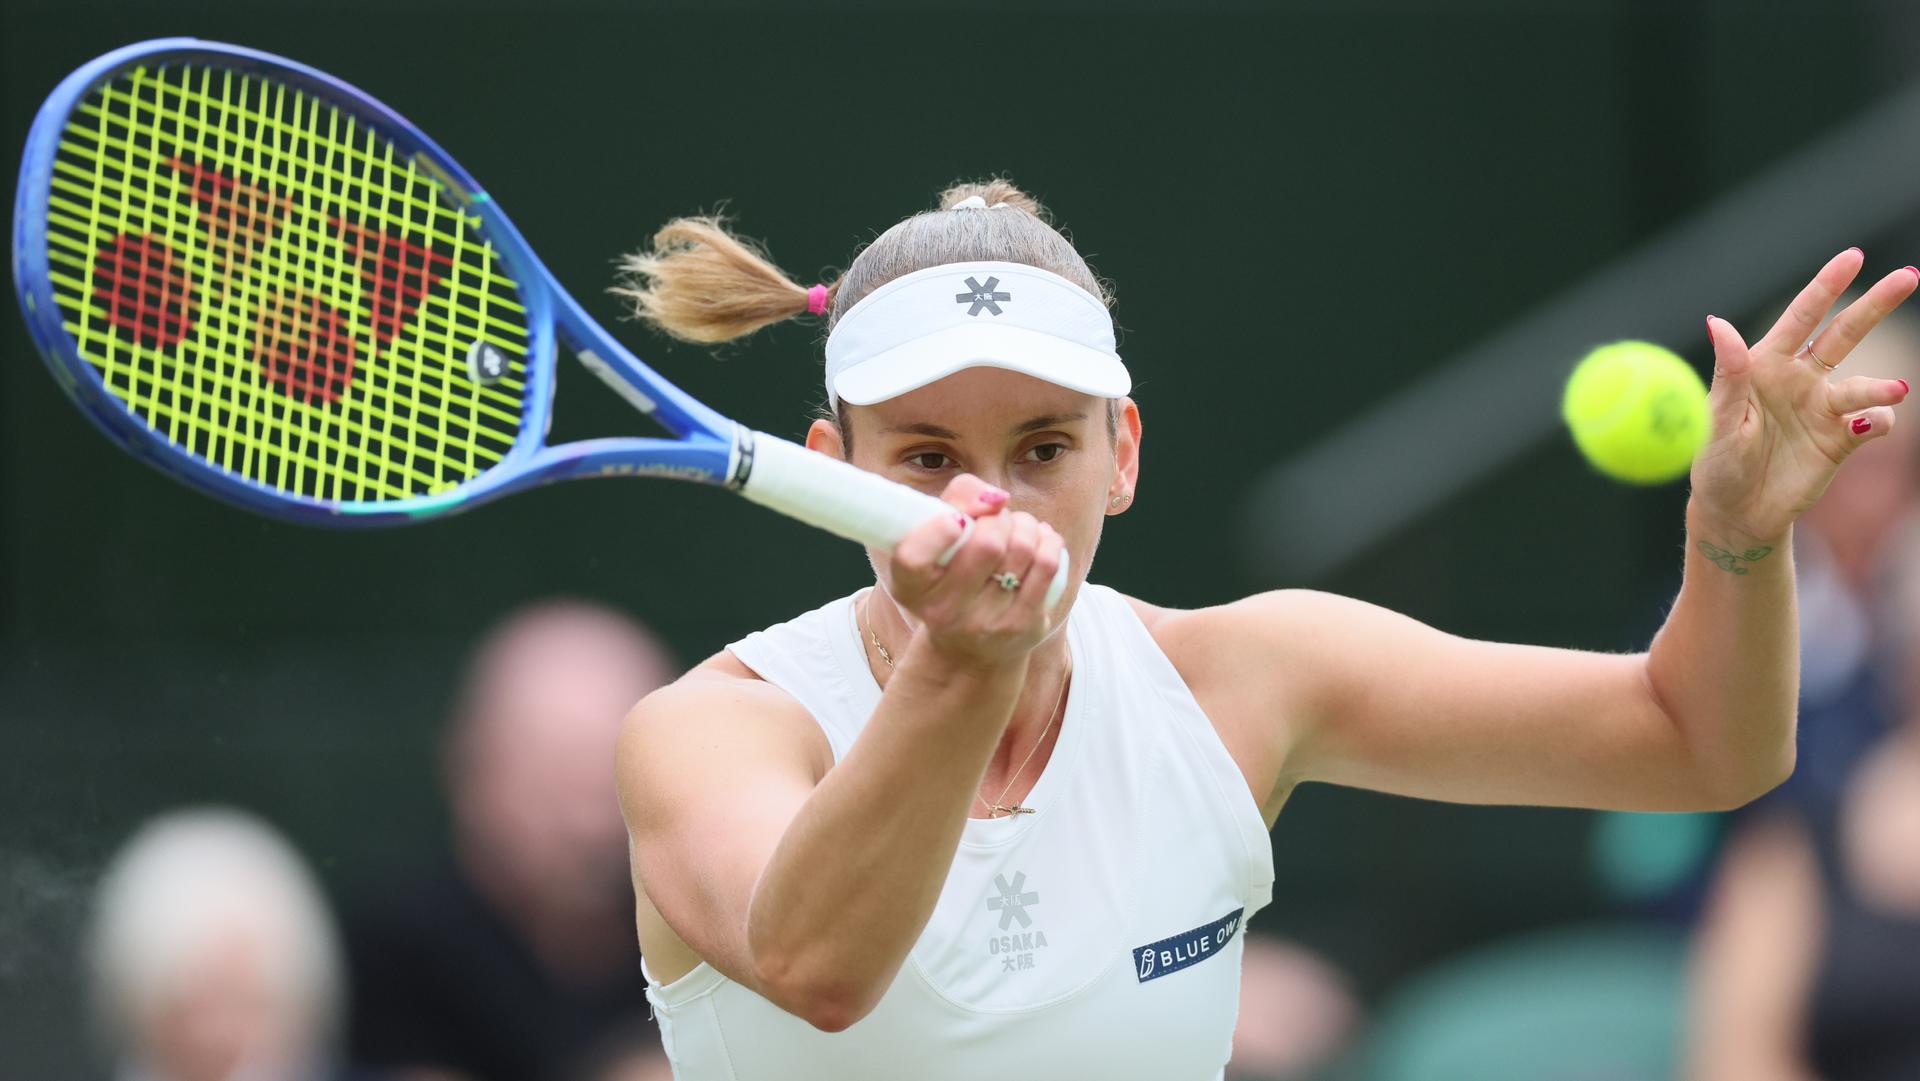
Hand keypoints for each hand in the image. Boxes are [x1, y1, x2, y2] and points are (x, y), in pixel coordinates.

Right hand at [884, 474, 1065, 669]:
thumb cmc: (951, 577)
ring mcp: (986, 623)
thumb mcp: (936, 542)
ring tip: (1019, 527)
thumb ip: (955, 501)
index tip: (956, 521)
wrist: (970, 649)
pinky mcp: (1023, 626)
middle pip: (987, 543)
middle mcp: (944, 612)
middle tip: (997, 520)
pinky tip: (1041, 539)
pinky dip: (1048, 540)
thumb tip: (996, 498)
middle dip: (999, 518)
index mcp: (911, 588)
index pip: (913, 558)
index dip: (936, 531)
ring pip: (1022, 548)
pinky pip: (1047, 565)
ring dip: (1025, 525)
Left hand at [1694, 249, 1914, 543]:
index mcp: (1765, 366)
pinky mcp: (1842, 439)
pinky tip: (1868, 428)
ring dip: (1880, 386)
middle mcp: (1800, 379)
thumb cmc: (1717, 465)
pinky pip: (1874, 422)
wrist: (1738, 512)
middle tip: (1909, 276)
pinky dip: (1879, 420)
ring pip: (1865, 383)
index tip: (1854, 257)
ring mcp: (1824, 408)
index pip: (1801, 317)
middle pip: (1844, 333)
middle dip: (1876, 304)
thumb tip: (1717, 322)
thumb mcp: (1717, 422)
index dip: (1826, 286)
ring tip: (1894, 390)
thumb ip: (1728, 375)